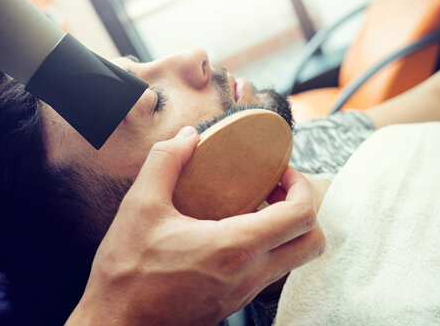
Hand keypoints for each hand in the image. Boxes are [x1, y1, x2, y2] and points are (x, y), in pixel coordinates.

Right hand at [66, 126, 324, 325]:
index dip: (301, 186)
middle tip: (274, 189)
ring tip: (252, 205)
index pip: (301, 217)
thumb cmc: (127, 273)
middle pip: (312, 244)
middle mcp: (249, 276)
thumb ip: (165, 162)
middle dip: (304, 208)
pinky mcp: (233, 303)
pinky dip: (267, 247)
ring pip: (294, 260)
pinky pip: (270, 272)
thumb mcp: (139, 207)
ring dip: (286, 228)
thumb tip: (188, 136)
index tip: (279, 172)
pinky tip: (231, 231)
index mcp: (235, 249)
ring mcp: (244, 294)